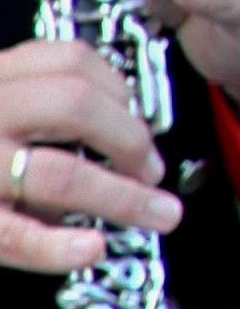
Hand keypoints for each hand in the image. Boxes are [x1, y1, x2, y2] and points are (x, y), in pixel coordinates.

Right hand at [0, 40, 178, 273]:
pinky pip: (11, 234)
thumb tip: (112, 122)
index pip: (69, 59)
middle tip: (153, 169)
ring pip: (59, 173)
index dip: (120, 87)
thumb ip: (24, 101)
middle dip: (132, 138)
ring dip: (121, 197)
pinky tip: (91, 249)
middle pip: (77, 107)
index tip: (140, 115)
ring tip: (157, 214)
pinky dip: (57, 246)